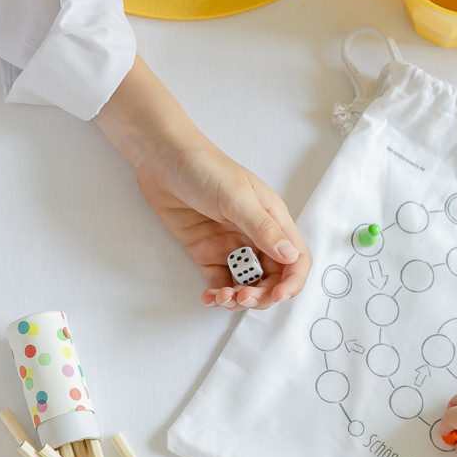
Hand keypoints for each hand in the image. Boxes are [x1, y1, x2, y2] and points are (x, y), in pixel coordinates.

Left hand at [133, 144, 310, 309]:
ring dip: (238, 298)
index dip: (292, 281)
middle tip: (242, 298)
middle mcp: (257, 236)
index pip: (296, 259)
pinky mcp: (207, 252)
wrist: (160, 158)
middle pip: (273, 278)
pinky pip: (219, 281)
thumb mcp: (236, 197)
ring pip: (247, 283)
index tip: (277, 295)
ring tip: (220, 297)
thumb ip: (263, 228)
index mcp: (273, 221)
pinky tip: (208, 297)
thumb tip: (290, 255)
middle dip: (262, 295)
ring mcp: (232, 246)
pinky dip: (217, 294)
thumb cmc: (205, 168)